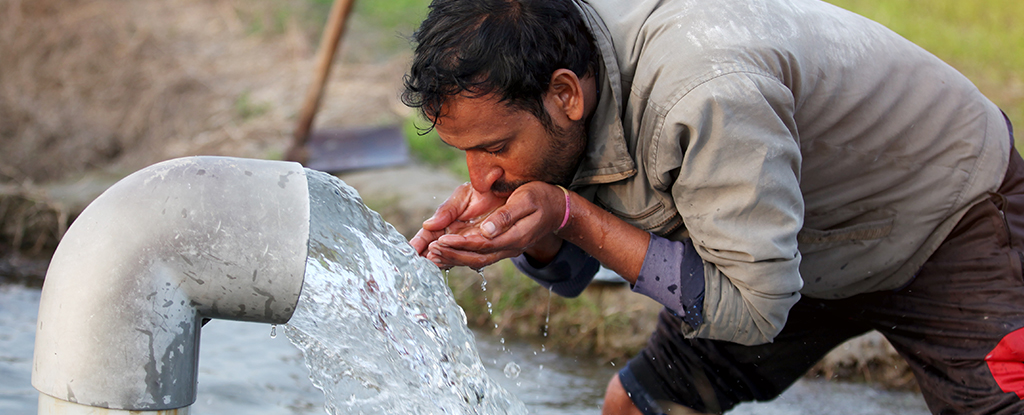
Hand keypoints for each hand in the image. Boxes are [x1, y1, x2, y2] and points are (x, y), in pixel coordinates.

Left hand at [425, 181, 567, 269]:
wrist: (559, 208)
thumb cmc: (542, 197)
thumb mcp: (527, 199)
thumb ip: (507, 215)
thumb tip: (486, 230)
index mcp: (515, 236)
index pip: (483, 243)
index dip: (460, 243)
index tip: (441, 240)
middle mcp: (510, 247)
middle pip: (477, 257)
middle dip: (452, 255)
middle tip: (430, 252)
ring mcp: (507, 249)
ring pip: (477, 259)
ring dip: (455, 259)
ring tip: (433, 256)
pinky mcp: (503, 246)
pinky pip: (481, 255)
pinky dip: (462, 256)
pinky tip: (448, 254)